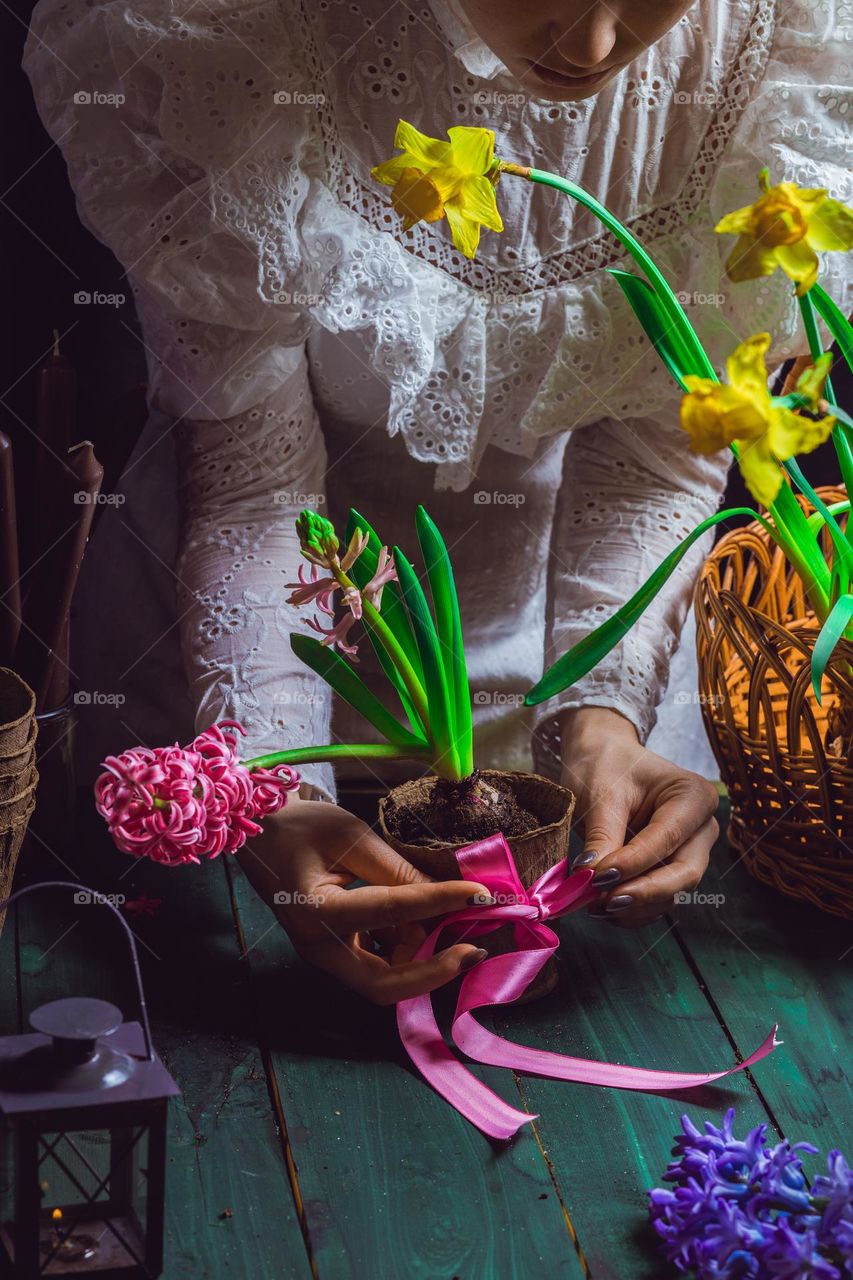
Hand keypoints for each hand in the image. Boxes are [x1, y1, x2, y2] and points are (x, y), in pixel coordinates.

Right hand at [238, 793, 490, 1003]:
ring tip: (458, 927)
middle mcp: (317, 946)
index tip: (478, 894)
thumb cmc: (299, 827)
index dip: (437, 902)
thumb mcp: (350, 837)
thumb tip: (448, 894)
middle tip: (472, 950)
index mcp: (314, 911)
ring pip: (384, 978)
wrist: (259, 832)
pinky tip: (434, 926)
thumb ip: (397, 870)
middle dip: (432, 971)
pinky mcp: (336, 950)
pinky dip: (410, 949)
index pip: (388, 912)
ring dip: (425, 960)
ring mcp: (326, 954)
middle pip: (382, 984)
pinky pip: (379, 962)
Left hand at [559, 706, 719, 926]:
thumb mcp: (601, 796)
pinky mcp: (673, 870)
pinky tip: (602, 908)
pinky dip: (632, 909)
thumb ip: (603, 837)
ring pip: (672, 893)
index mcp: (694, 796)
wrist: (603, 760)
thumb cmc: (605, 767)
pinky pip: (659, 899)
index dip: (633, 864)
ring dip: (634, 907)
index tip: (597, 877)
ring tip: (593, 906)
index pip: (667, 839)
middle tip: (603, 902)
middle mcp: (702, 827)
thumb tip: (593, 879)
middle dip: (643, 893)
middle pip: (683, 873)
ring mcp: (692, 851)